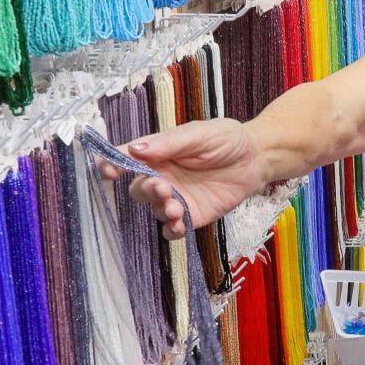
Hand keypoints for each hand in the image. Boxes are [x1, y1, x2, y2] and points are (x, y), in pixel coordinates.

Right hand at [101, 119, 265, 237]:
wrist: (257, 159)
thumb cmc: (227, 139)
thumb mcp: (198, 134)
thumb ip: (168, 144)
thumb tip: (135, 149)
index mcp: (158, 153)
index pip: (126, 159)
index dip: (112, 165)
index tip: (108, 170)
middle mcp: (163, 177)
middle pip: (138, 190)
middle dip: (145, 191)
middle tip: (162, 188)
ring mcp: (176, 198)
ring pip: (154, 210)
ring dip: (161, 210)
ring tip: (177, 207)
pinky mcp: (192, 215)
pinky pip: (172, 229)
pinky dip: (171, 230)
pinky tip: (179, 224)